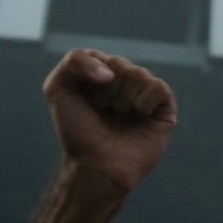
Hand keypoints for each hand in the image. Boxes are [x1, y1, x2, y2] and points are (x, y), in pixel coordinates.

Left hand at [45, 46, 177, 195]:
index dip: (87, 79)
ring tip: (120, 116)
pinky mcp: (164, 107)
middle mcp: (123, 79)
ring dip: (123, 100)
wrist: (96, 166)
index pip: (97, 56)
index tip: (85, 101)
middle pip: (118, 64)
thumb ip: (74, 60)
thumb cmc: (78, 132)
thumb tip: (111, 72)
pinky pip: (158, 87)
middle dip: (106, 92)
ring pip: (138, 74)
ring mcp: (144, 92)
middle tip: (103, 112)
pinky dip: (144, 102)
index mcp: (99, 72)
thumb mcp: (58, 89)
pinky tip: (139, 116)